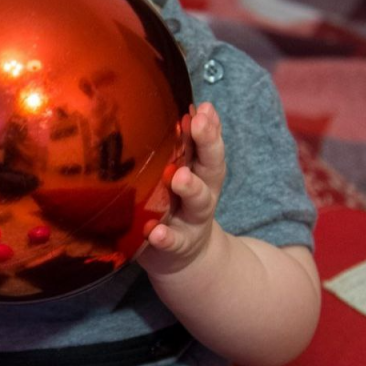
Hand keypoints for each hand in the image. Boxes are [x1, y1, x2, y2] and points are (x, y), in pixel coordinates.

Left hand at [137, 102, 225, 276]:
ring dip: (191, 188)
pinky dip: (165, 237)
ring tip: (180, 177)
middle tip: (198, 124)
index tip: (204, 107)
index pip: (207, 145)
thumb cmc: (176, 203)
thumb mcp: (183, 173)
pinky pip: (172, 241)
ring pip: (198, 202)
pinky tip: (155, 232)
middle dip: (207, 144)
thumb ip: (182, 146)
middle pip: (210, 167)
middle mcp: (202, 193)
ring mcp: (191, 220)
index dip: (209, 127)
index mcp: (201, 171)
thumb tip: (180, 106)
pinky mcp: (176, 246)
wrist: (186, 259)